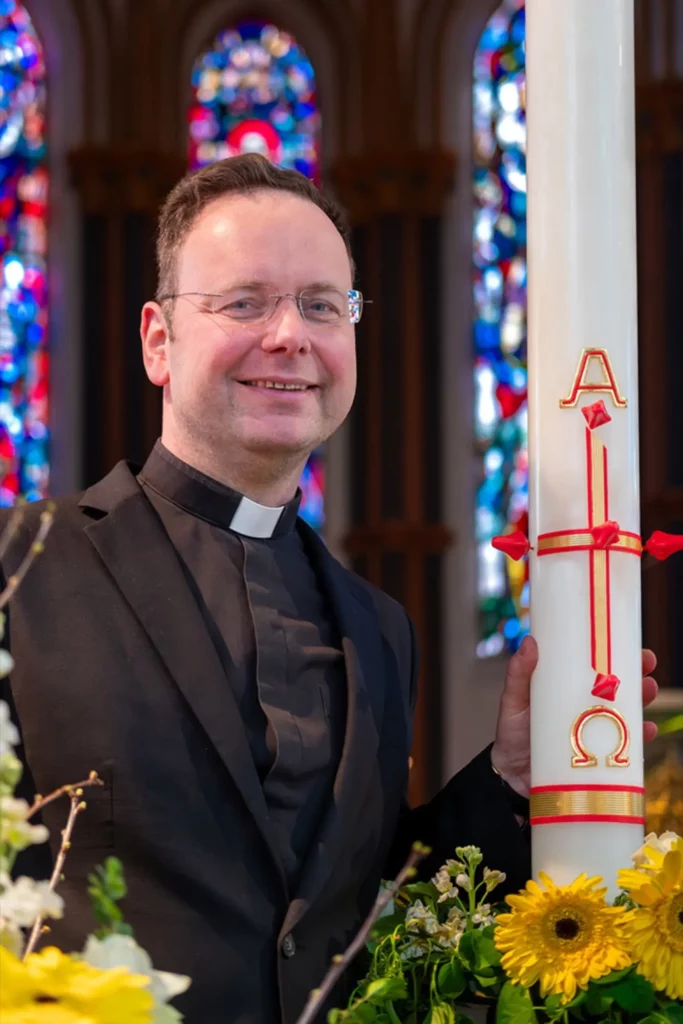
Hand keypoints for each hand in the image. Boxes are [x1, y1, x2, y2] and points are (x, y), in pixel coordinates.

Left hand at [490, 636, 658, 798]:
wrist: (511, 775)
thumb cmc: (513, 732)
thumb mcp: (513, 700)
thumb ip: (518, 674)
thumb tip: (529, 642)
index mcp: (570, 688)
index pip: (599, 667)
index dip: (619, 655)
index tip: (632, 646)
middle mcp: (588, 708)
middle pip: (621, 688)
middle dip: (639, 676)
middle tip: (645, 668)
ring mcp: (596, 732)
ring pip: (628, 714)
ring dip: (643, 702)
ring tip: (647, 693)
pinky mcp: (601, 757)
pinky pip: (626, 747)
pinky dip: (640, 738)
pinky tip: (646, 730)